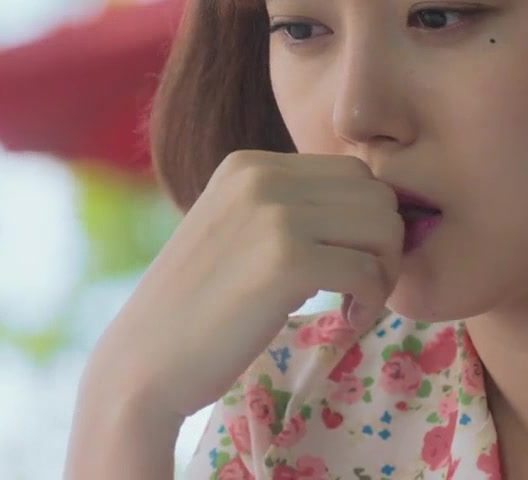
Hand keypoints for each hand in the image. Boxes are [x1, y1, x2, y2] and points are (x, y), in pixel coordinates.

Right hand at [75, 150, 403, 422]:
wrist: (143, 363)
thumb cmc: (196, 310)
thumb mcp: (238, 231)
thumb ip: (290, 209)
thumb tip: (378, 210)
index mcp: (249, 165)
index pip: (353, 172)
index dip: (368, 221)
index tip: (351, 264)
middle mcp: (261, 176)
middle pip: (376, 195)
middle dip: (385, 245)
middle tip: (361, 289)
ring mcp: (273, 215)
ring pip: (383, 227)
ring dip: (383, 272)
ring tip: (354, 305)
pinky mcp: (286, 261)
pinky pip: (368, 271)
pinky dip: (371, 302)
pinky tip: (345, 322)